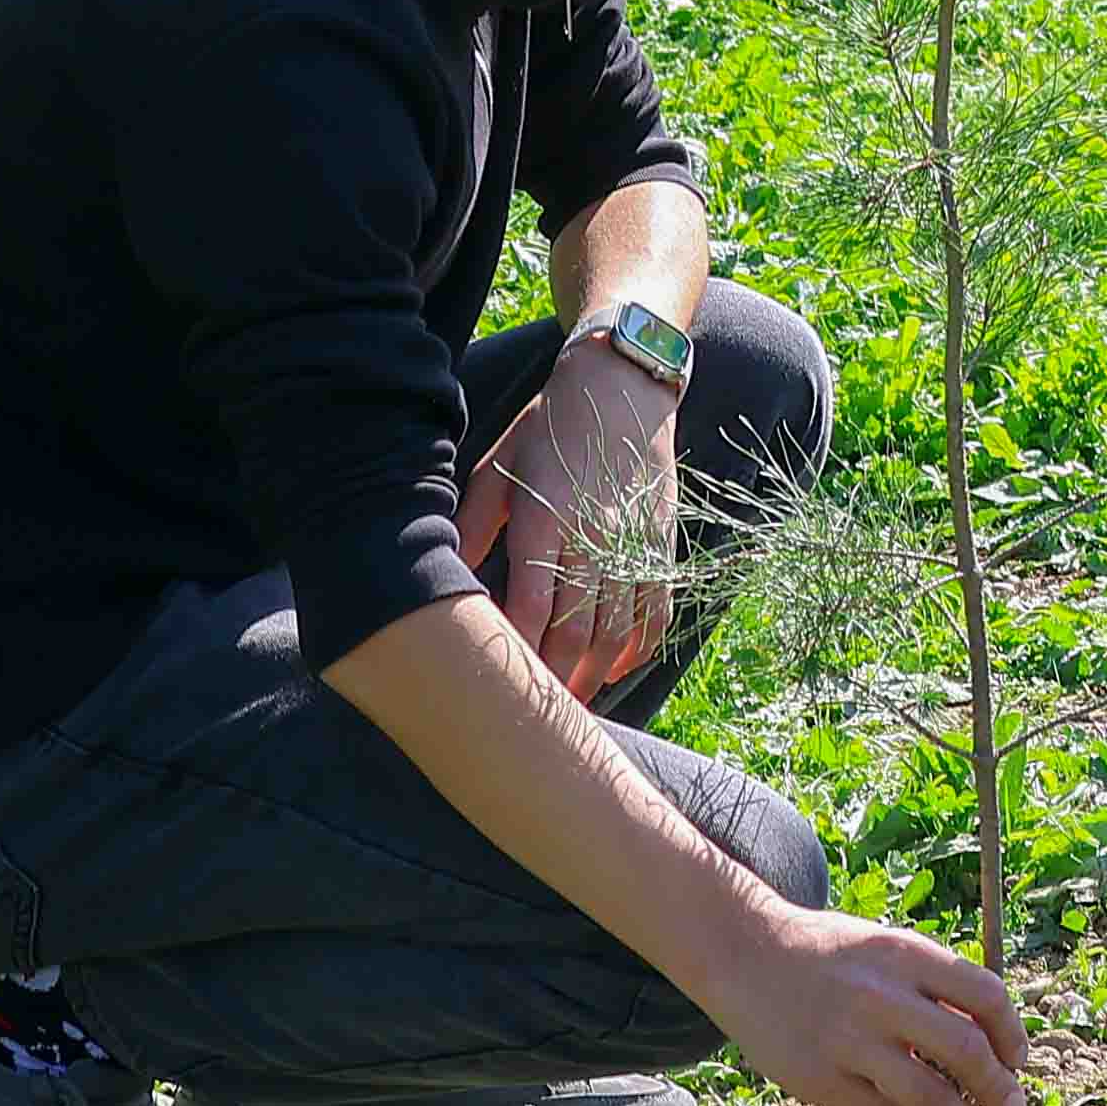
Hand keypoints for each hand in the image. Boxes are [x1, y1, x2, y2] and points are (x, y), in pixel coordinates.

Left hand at [457, 336, 683, 703]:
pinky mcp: (661, 540)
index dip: (519, 652)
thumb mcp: (496, 470)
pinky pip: (658, 605)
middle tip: (539, 717)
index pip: (532, 604)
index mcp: (545, 518)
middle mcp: (593, 535)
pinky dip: (642, 643)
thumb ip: (472, 528)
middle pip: (578, 629)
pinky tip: (621, 665)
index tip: (503, 687)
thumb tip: (445, 580)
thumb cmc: (547, 430)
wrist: (621, 388)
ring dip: (598, 673)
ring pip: (620, 627)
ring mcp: (633, 540)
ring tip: (576, 705)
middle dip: (558, 680)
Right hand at [686, 892, 1026, 1105]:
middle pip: (966, 1051)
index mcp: (906, 954)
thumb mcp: (887, 948)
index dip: (1013, 1034)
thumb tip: (992, 1047)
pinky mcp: (820, 1080)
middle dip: (1001, 1089)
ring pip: (930, 1098)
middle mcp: (881, 997)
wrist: (744, 954)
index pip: (985, 996)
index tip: (1019, 1061)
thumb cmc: (832, 956)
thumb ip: (934, 988)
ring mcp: (849, 1042)